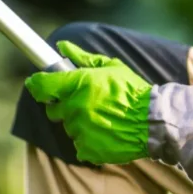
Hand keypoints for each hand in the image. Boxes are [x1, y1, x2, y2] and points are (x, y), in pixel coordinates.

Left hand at [24, 41, 151, 164]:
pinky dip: (87, 141)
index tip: (37, 84)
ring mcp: (80, 129)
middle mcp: (75, 107)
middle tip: (83, 103)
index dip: (37, 85)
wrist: (155, 122)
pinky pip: (78, 144)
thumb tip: (62, 45)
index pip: (41, 86)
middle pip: (52, 110)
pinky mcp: (87, 148)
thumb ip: (82, 57)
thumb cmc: (133, 91)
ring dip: (78, 123)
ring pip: (67, 127)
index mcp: (78, 84)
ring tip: (100, 118)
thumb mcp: (111, 67)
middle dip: (63, 106)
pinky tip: (104, 133)